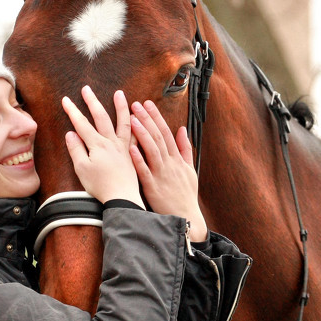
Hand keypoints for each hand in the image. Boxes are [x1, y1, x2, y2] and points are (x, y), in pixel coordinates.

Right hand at [62, 86, 142, 206]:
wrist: (122, 197)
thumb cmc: (100, 186)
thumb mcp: (82, 169)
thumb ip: (76, 150)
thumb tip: (70, 133)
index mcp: (96, 145)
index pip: (81, 124)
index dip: (73, 111)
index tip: (66, 99)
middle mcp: (111, 142)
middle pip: (101, 117)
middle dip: (92, 102)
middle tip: (86, 88)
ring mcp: (123, 146)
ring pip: (122, 121)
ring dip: (120, 106)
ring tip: (119, 93)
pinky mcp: (132, 153)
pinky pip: (135, 135)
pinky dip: (137, 124)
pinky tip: (137, 117)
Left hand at [129, 100, 207, 241]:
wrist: (185, 217)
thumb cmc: (185, 195)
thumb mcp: (190, 169)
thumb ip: (185, 148)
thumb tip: (182, 129)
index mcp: (177, 159)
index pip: (165, 132)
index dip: (156, 117)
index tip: (147, 104)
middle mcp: (170, 164)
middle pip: (158, 137)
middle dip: (147, 119)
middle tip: (136, 104)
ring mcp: (161, 175)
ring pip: (152, 150)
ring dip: (142, 134)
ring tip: (132, 119)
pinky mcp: (153, 187)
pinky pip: (145, 171)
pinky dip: (138, 159)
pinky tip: (130, 148)